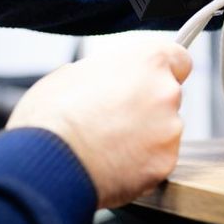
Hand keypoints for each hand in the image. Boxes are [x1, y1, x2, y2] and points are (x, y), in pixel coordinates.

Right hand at [6, 41, 191, 208]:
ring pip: (164, 130)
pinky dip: (141, 164)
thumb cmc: (51, 119)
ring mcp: (169, 129)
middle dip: (147, 106)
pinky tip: (112, 164)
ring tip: (107, 145)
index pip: (178, 57)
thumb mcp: (69, 75)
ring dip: (145, 137)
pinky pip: (157, 160)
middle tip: (114, 119)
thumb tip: (104, 78)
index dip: (164, 70)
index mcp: (147, 61)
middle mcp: (166, 92)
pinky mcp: (165, 163)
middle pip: (168, 96)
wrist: (45, 165)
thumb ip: (102, 72)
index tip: (153, 80)